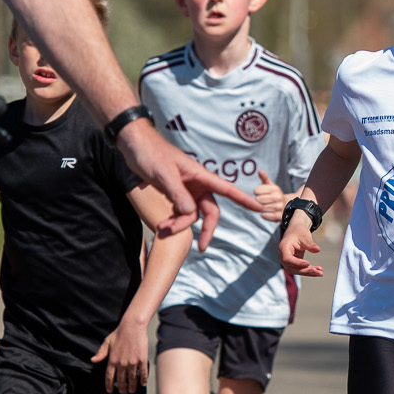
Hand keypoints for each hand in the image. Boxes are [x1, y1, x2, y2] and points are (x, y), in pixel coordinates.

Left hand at [91, 318, 150, 393]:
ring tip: (132, 390)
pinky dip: (143, 379)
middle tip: (122, 391)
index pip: (109, 376)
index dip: (109, 385)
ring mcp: (133, 362)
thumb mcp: (107, 342)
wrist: (133, 326)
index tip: (110, 390)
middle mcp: (122, 363)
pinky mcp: (142, 360)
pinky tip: (143, 383)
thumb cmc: (120, 333)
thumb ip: (101, 353)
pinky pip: (143, 373)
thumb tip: (93, 360)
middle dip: (121, 387)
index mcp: (112, 360)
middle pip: (121, 380)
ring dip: (132, 386)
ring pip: (132, 378)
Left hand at [118, 123, 260, 251]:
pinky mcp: (175, 194)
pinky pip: (180, 213)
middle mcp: (197, 185)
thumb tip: (190, 213)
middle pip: (210, 212)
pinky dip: (173, 221)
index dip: (243, 200)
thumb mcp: (164, 174)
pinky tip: (161, 225)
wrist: (134, 146)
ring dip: (180, 225)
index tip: (259, 208)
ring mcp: (186, 190)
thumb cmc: (151, 153)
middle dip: (205, 229)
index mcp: (201, 176)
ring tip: (161, 228)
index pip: (227, 190)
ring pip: (192, 215)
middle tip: (201, 247)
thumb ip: (178, 194)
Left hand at [251, 171, 286, 217]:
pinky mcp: (279, 215)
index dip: (256, 193)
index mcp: (275, 188)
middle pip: (258, 200)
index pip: (256, 191)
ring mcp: (279, 206)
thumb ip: (264, 178)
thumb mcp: (271, 186)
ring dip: (261, 208)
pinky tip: (268, 212)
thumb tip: (260, 171)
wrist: (287, 206)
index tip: (260, 194)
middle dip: (258, 201)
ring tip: (267, 206)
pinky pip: (265, 215)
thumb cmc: (275, 195)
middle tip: (263, 201)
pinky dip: (264, 215)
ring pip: (261, 208)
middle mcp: (278, 197)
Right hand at [279, 215, 323, 277]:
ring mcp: (288, 261)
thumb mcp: (304, 236)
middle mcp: (283, 256)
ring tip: (320, 273)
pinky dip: (310, 270)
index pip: (287, 259)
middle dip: (305, 271)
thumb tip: (318, 250)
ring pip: (297, 271)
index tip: (308, 263)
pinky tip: (319, 271)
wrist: (296, 230)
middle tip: (316, 271)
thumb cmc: (299, 232)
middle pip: (292, 268)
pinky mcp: (294, 263)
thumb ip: (310, 244)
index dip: (297, 263)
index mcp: (283, 248)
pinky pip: (301, 269)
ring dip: (309, 273)